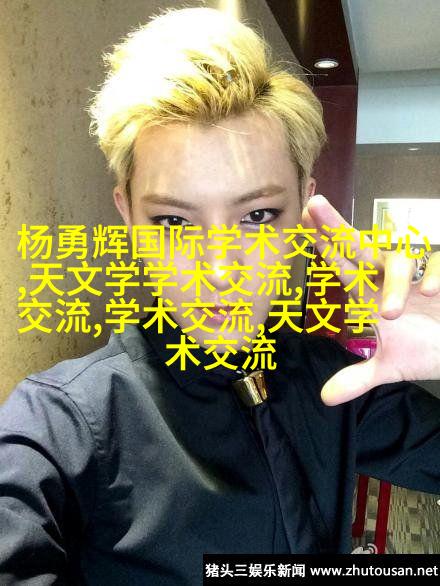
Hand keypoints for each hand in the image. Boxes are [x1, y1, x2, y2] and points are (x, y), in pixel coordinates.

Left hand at [301, 194, 439, 405]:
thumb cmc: (427, 346)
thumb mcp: (390, 366)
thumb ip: (357, 377)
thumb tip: (325, 398)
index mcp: (373, 293)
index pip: (343, 265)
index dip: (323, 245)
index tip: (303, 223)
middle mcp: (391, 278)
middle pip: (360, 246)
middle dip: (336, 227)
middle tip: (314, 206)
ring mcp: (418, 274)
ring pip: (399, 260)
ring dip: (393, 283)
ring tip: (392, 313)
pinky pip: (437, 263)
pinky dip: (432, 274)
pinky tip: (429, 292)